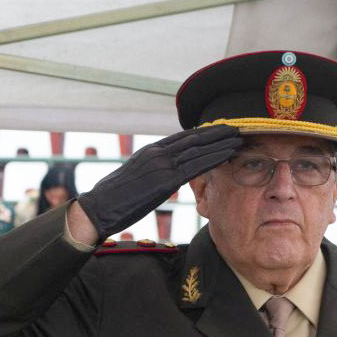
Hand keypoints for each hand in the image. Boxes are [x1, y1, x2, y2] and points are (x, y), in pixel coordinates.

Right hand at [73, 124, 242, 239]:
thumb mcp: (131, 179)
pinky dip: (214, 158)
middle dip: (215, 132)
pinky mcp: (165, 181)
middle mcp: (156, 154)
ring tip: (238, 138)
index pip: (180, 138)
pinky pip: (196, 166)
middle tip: (234, 127)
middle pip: (192, 138)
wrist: (97, 209)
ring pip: (198, 149)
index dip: (201, 133)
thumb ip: (149, 173)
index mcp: (148, 152)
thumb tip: (159, 177)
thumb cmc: (111, 200)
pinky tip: (228, 154)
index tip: (217, 130)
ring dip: (220, 143)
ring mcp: (161, 166)